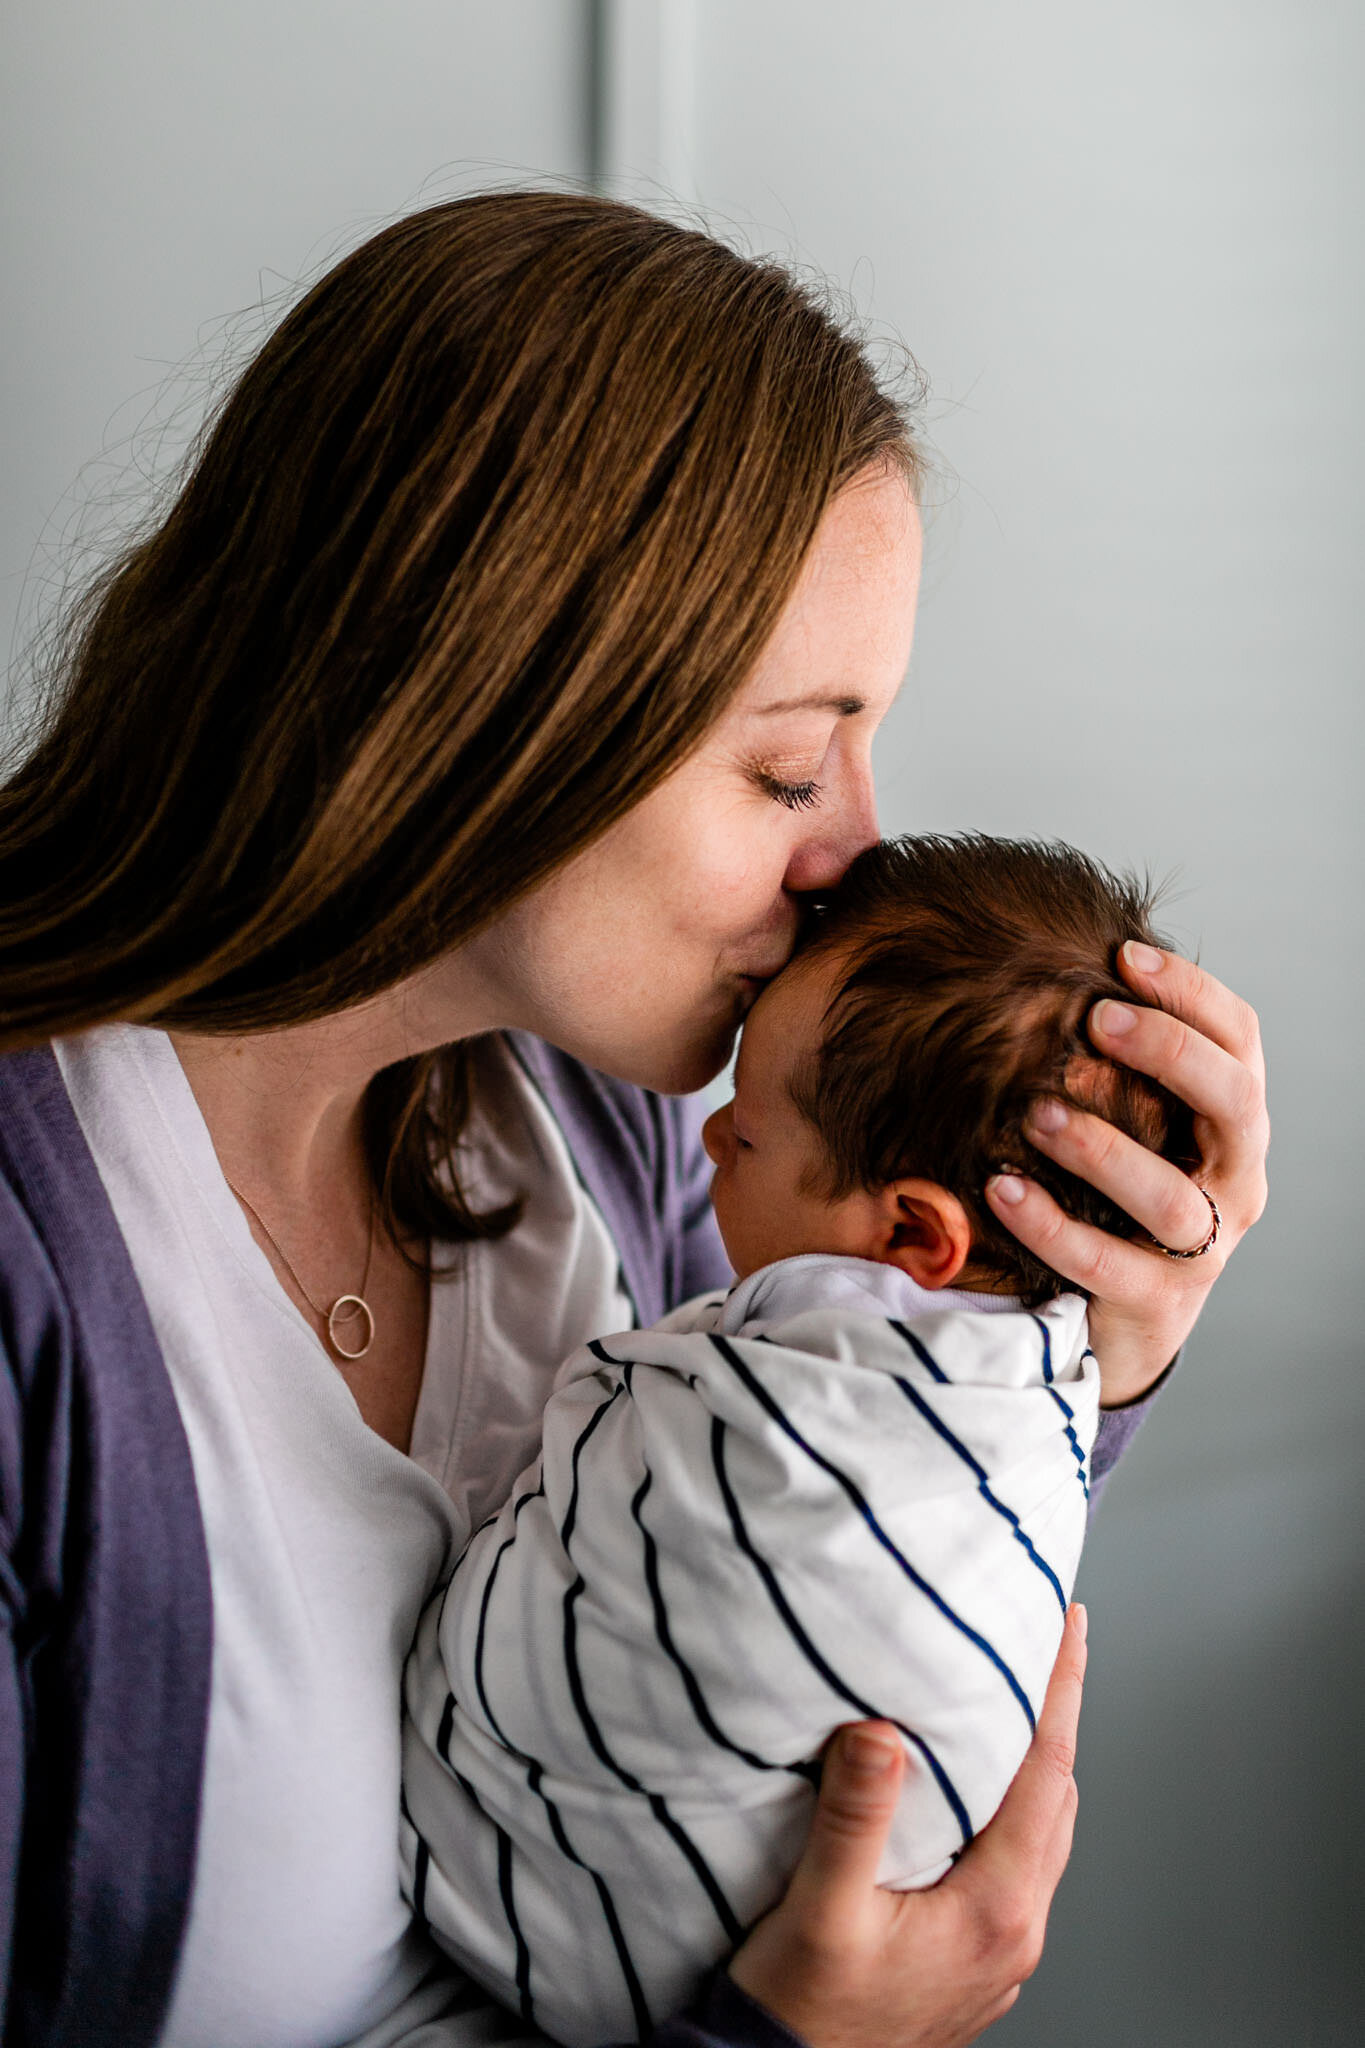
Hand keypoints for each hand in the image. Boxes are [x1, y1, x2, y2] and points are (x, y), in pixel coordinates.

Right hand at [727, 1605, 1087, 2047]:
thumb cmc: (802, 2009)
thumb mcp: (820, 1908)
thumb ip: (853, 1816)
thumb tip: (879, 1730)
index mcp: (995, 1909)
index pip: (1048, 1772)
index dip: (1061, 1689)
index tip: (1070, 1624)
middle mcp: (1015, 1933)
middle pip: (1058, 1798)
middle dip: (1055, 1715)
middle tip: (1043, 1644)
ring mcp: (1002, 1954)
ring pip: (1043, 1834)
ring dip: (1036, 1765)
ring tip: (1014, 1703)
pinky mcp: (977, 1962)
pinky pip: (1018, 1866)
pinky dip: (1013, 1809)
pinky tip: (979, 1792)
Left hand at [983, 943, 1268, 1405]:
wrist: (1116, 1320)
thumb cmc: (1116, 1196)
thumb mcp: (1132, 1125)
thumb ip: (1114, 1066)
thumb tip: (1050, 973)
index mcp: (1235, 1126)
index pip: (1240, 1043)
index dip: (1193, 994)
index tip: (1126, 956)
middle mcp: (1236, 1183)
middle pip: (1235, 1106)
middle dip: (1171, 1054)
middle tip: (1099, 1020)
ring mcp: (1204, 1250)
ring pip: (1172, 1199)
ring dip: (1104, 1150)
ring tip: (1037, 1112)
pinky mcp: (1158, 1304)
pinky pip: (1107, 1264)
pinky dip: (1052, 1225)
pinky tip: (1003, 1188)